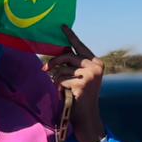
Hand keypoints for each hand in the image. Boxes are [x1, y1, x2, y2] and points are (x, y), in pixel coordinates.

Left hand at [44, 25, 105, 141]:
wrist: (87, 115)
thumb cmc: (80, 95)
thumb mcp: (80, 76)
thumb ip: (74, 64)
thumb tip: (60, 52)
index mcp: (96, 62)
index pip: (80, 46)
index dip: (70, 36)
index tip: (62, 26)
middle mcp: (95, 66)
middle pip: (67, 56)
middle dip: (53, 62)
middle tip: (45, 69)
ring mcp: (90, 75)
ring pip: (62, 69)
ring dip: (57, 79)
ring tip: (62, 88)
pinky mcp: (82, 83)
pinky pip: (61, 80)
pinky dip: (59, 87)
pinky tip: (65, 93)